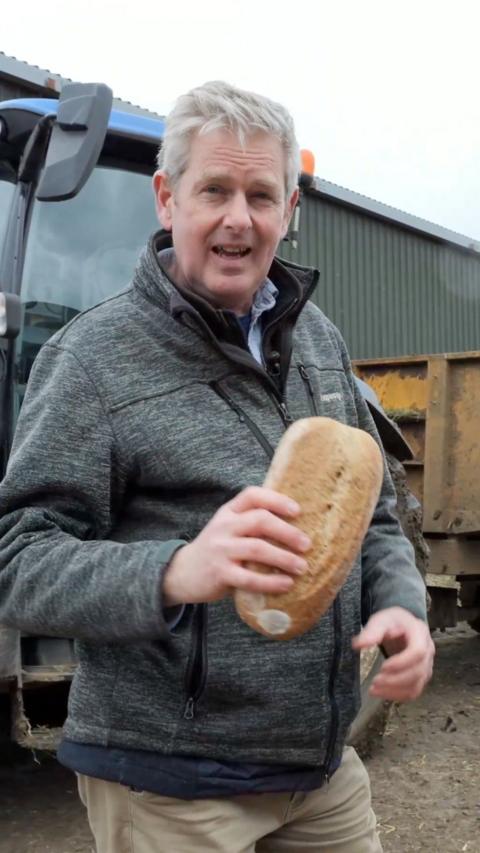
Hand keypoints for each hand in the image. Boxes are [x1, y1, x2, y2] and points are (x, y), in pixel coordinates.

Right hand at [163, 486, 310, 605]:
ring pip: (257, 549)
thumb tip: (296, 528)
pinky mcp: (219, 573)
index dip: (277, 500)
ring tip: (302, 567)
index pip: (252, 495)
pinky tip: (286, 584)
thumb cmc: (216, 551)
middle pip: (260, 520)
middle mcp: (224, 526)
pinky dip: (271, 582)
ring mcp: (220, 550)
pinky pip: (249, 578)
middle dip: (287, 532)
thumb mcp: (228, 529)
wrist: (182, 574)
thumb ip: (252, 525)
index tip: (298, 511)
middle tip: (307, 544)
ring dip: (284, 558)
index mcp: (228, 512)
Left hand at [352, 606, 434, 701]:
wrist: (402, 625)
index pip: (418, 652)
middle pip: (418, 672)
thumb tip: (358, 645)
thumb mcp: (381, 620)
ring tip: (373, 689)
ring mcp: (427, 665)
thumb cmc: (392, 621)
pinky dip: (397, 695)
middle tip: (375, 681)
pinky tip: (381, 693)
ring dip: (395, 691)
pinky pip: (413, 691)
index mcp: (420, 633)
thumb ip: (372, 631)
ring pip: (416, 685)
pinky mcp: (421, 676)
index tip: (383, 667)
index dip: (402, 662)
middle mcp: (428, 650)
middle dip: (395, 680)